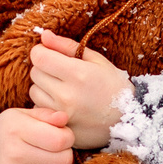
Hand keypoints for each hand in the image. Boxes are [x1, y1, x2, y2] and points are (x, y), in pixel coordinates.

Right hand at [0, 107, 74, 163]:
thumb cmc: (7, 131)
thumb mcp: (22, 115)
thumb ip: (46, 114)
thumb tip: (64, 118)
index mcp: (17, 129)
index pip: (61, 140)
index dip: (67, 137)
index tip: (61, 135)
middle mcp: (13, 153)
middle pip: (63, 160)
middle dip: (63, 153)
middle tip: (52, 149)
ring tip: (38, 159)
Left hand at [28, 29, 129, 150]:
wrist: (128, 120)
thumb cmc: (114, 86)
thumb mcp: (96, 60)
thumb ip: (67, 46)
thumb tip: (44, 35)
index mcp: (78, 74)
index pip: (39, 57)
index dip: (41, 52)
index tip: (49, 54)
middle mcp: (66, 95)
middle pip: (35, 73)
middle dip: (44, 69)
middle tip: (62, 73)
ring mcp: (61, 114)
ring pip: (34, 92)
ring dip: (44, 87)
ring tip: (63, 89)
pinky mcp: (59, 127)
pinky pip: (39, 109)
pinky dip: (46, 104)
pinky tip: (63, 104)